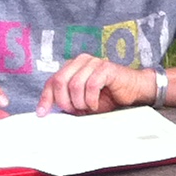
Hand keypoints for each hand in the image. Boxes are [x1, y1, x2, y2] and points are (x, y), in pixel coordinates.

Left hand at [36, 55, 157, 115]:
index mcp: (72, 67)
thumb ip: (66, 102)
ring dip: (80, 102)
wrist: (134, 92)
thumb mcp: (82, 102)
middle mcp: (81, 61)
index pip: (51, 81)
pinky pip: (91, 85)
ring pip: (74, 85)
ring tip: (89, 107)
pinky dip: (91, 100)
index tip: (41, 114)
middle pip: (59, 81)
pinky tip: (96, 104)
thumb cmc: (109, 98)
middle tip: (76, 111)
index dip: (45, 98)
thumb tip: (46, 112)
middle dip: (65, 102)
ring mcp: (93, 62)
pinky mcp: (106, 68)